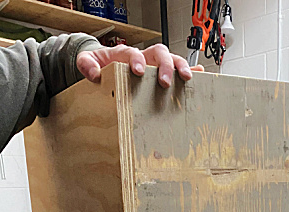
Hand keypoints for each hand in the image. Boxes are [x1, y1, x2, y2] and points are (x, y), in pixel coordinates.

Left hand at [77, 43, 203, 87]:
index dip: (137, 60)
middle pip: (159, 53)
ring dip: (181, 68)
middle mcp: (145, 56)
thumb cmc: (101, 65)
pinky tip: (200, 75)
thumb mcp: (90, 62)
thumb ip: (87, 64)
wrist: (107, 66)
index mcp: (127, 54)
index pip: (134, 53)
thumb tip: (93, 72)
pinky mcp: (164, 73)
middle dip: (164, 66)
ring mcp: (156, 64)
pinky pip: (180, 69)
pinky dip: (192, 71)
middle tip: (165, 81)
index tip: (137, 71)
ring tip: (186, 79)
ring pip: (172, 59)